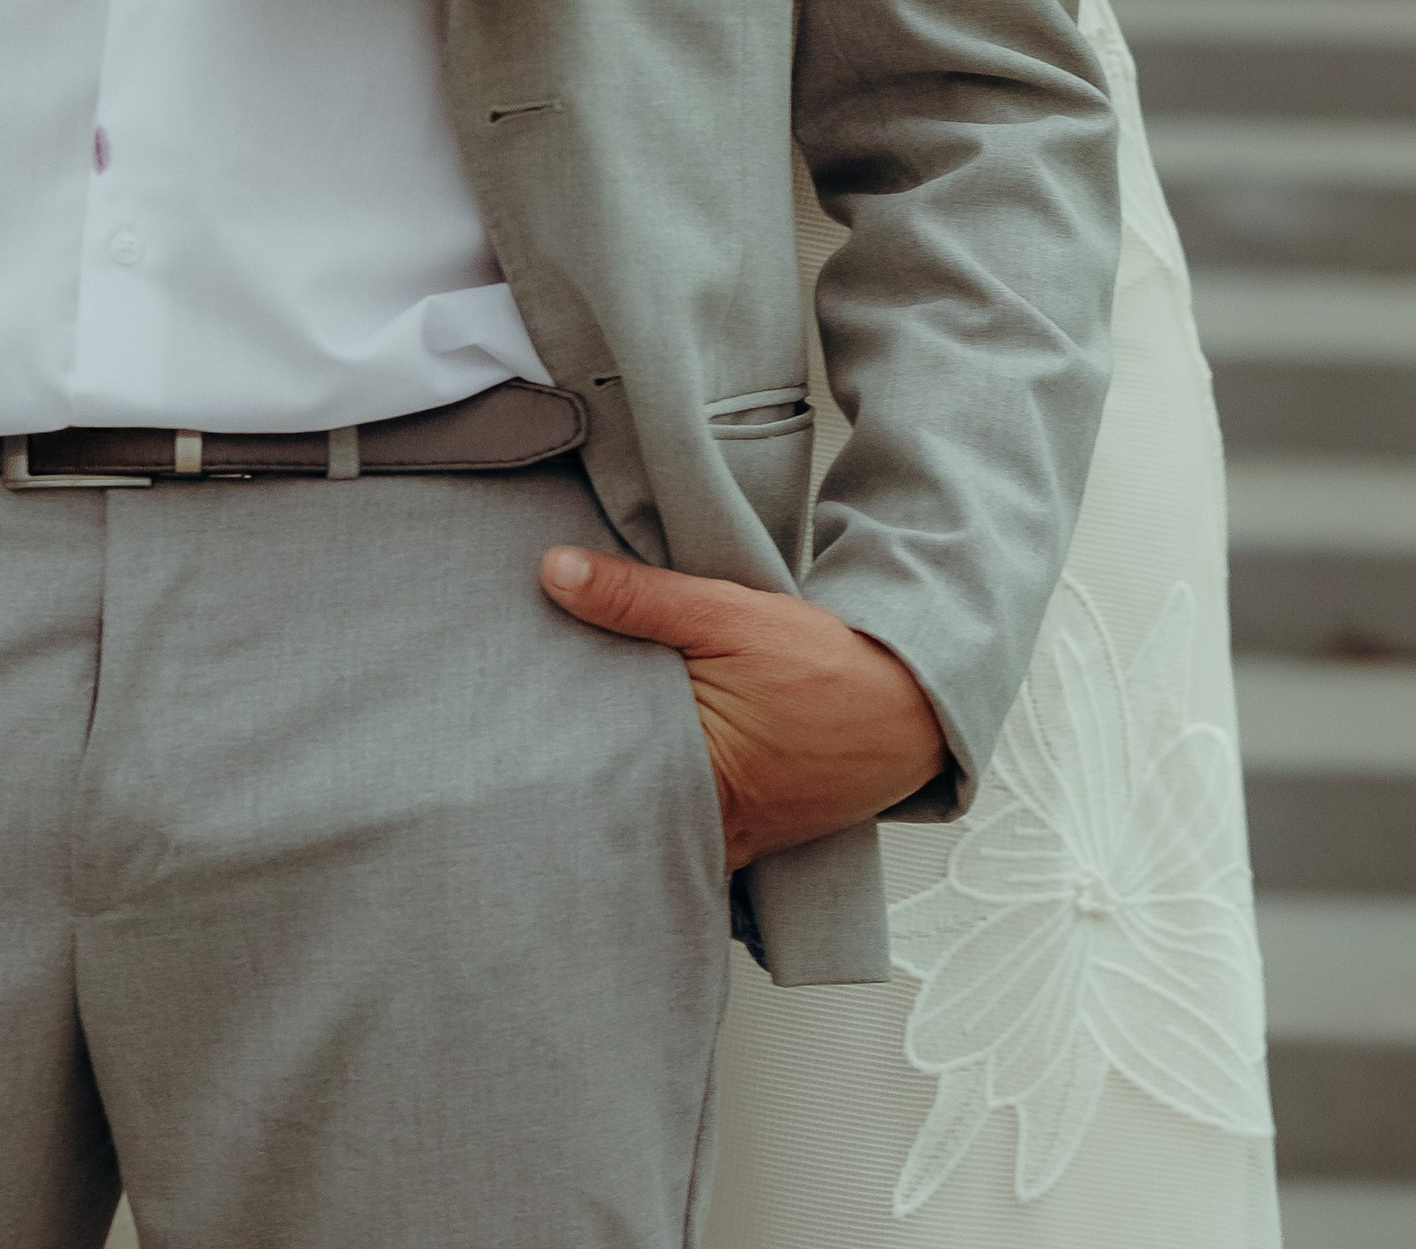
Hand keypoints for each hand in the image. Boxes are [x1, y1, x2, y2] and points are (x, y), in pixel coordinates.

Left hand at [538, 542, 945, 867]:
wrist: (910, 708)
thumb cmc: (827, 667)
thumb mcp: (729, 615)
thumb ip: (640, 597)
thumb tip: (553, 572)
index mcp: (692, 778)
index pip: (591, 787)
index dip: (544, 769)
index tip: (505, 743)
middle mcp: (705, 828)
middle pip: (611, 817)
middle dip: (571, 789)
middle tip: (516, 760)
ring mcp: (726, 843)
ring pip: (646, 831)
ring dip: (614, 803)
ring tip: (561, 772)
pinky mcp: (745, 841)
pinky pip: (684, 838)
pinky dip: (657, 814)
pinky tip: (632, 784)